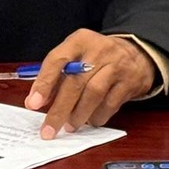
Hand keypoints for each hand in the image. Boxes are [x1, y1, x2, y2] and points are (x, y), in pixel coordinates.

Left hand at [23, 31, 155, 138]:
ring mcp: (117, 66)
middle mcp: (99, 50)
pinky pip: (110, 105)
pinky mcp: (129, 83)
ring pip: (94, 94)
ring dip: (78, 115)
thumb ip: (57, 75)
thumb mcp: (77, 55)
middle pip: (76, 82)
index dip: (44, 82)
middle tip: (48, 128)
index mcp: (80, 40)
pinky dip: (97, 117)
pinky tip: (89, 121)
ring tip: (69, 126)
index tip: (33, 103)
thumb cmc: (97, 57)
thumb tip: (36, 101)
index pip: (58, 59)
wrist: (136, 54)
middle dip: (59, 109)